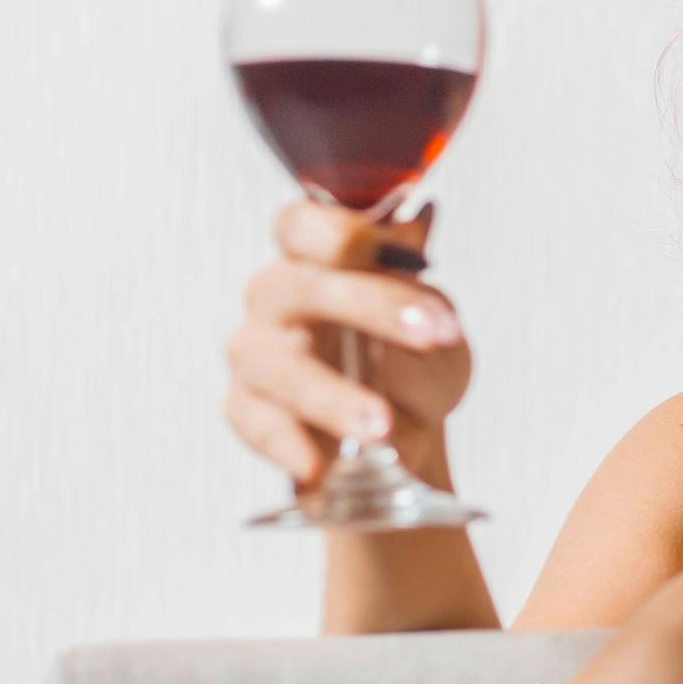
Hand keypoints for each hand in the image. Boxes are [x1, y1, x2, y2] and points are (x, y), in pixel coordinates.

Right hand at [223, 197, 470, 487]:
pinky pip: (256, 423)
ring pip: (277, 363)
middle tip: (435, 338)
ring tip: (382, 427)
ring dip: (331, 395)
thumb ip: (418, 278)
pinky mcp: (247, 409)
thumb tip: (417, 217)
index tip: (412, 256)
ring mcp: (256, 353)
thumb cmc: (414, 365)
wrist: (407, 440)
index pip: (306, 226)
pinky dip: (288, 445)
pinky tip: (318, 466)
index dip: (347, 234)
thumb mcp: (434, 321)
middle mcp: (278, 297)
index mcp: (318, 260)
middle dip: (371, 307)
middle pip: (300, 287)